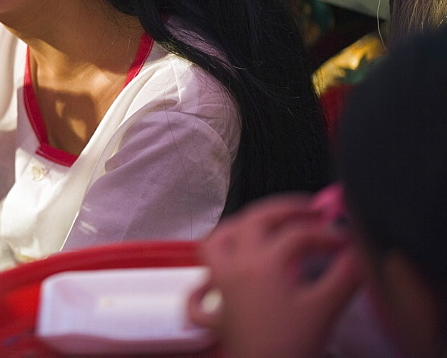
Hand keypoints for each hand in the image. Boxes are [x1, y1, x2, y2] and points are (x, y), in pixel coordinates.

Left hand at [187, 195, 361, 357]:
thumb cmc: (290, 347)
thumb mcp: (324, 309)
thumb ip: (344, 276)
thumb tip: (355, 252)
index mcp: (261, 263)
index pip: (297, 234)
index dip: (325, 233)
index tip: (344, 240)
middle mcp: (234, 267)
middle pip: (253, 220)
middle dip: (282, 210)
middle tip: (308, 212)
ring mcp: (220, 287)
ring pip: (217, 240)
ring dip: (240, 228)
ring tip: (264, 229)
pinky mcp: (215, 312)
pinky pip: (199, 287)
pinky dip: (208, 276)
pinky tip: (220, 276)